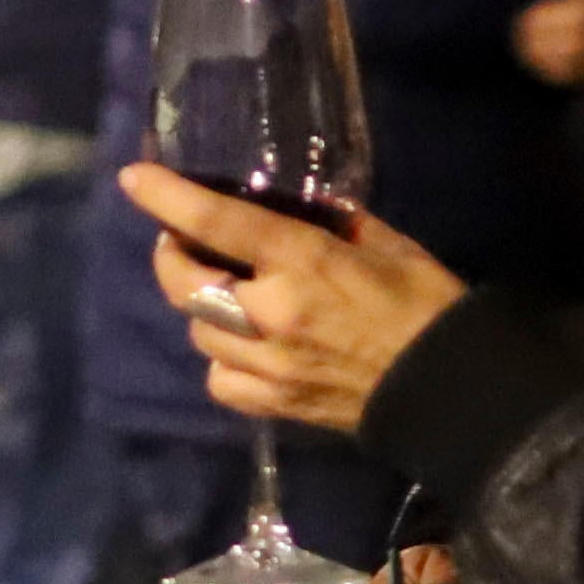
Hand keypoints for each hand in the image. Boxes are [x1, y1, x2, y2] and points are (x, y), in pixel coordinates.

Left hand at [122, 163, 465, 437]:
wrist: (449, 389)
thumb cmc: (424, 302)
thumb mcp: (382, 242)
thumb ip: (330, 224)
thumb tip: (293, 207)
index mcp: (302, 262)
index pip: (218, 222)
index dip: (168, 199)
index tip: (133, 179)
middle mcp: (271, 314)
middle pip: (184, 284)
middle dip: (171, 256)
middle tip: (182, 240)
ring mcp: (268, 364)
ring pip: (197, 330)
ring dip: (201, 306)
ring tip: (224, 294)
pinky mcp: (274, 404)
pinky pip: (219, 379)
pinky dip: (220, 359)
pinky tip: (242, 347)